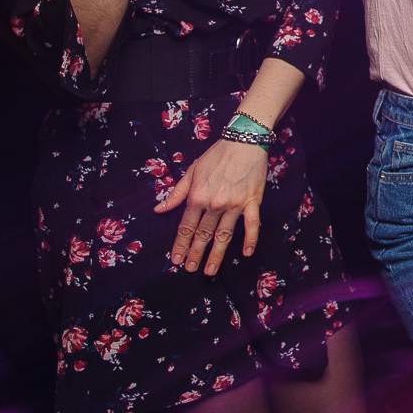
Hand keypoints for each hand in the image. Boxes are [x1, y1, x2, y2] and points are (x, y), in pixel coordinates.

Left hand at [156, 137, 269, 274]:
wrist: (244, 141)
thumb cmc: (217, 155)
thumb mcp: (191, 171)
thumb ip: (176, 193)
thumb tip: (159, 209)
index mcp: (197, 196)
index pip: (186, 227)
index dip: (180, 245)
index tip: (176, 260)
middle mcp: (214, 203)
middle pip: (203, 235)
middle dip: (195, 254)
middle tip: (191, 269)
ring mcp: (235, 204)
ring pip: (224, 235)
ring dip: (216, 255)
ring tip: (210, 270)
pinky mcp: (252, 202)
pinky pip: (252, 225)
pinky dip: (250, 240)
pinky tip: (246, 253)